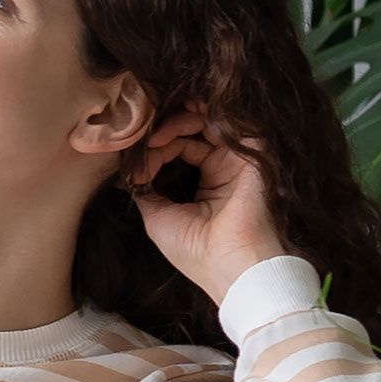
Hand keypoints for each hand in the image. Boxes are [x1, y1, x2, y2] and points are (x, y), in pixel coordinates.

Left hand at [128, 99, 288, 304]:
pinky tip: (179, 123)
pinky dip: (202, 117)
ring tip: (155, 137)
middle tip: (145, 145)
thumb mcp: (157, 219)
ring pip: (208, 122)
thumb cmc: (194, 250)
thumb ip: (146, 191)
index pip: (177, 151)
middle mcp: (222, 169)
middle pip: (192, 132)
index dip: (153, 154)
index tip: (133, 171)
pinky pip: (229, 121)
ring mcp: (237, 160)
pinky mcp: (252, 153)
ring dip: (178, 122)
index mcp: (204, 186)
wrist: (231, 264)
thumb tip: (128, 172)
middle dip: (164, 134)